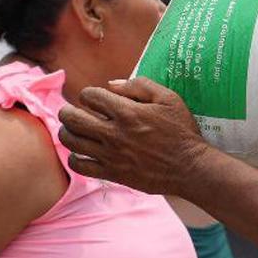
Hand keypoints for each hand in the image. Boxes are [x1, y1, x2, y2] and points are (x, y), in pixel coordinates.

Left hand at [57, 77, 208, 196]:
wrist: (190, 167)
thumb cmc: (181, 131)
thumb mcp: (168, 99)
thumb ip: (140, 85)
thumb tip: (111, 84)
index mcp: (127, 112)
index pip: (90, 96)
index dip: (89, 94)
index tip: (96, 100)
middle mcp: (114, 133)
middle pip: (72, 118)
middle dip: (68, 111)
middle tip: (73, 112)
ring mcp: (111, 155)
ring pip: (71, 141)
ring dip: (68, 132)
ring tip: (75, 131)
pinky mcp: (112, 173)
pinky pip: (79, 166)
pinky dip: (75, 158)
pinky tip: (82, 153)